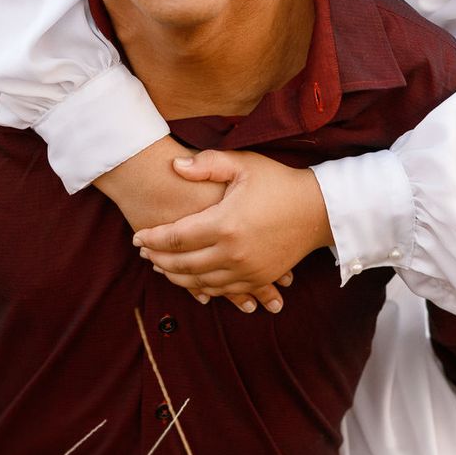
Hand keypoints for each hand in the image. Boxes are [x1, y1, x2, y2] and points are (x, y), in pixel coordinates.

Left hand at [134, 150, 332, 308]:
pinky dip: (201, 287)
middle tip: (143, 253)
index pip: (175, 237)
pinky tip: (190, 279)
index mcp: (224, 223)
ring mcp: (246, 270)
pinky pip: (222, 290)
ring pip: (199, 282)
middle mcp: (232, 252)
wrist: (319, 210)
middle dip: (158, 259)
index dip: (152, 238)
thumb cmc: (278, 182)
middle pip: (182, 264)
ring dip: (176, 276)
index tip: (136, 236)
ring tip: (161, 266)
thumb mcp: (243, 164)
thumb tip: (174, 166)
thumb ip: (206, 164)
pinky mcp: (257, 278)